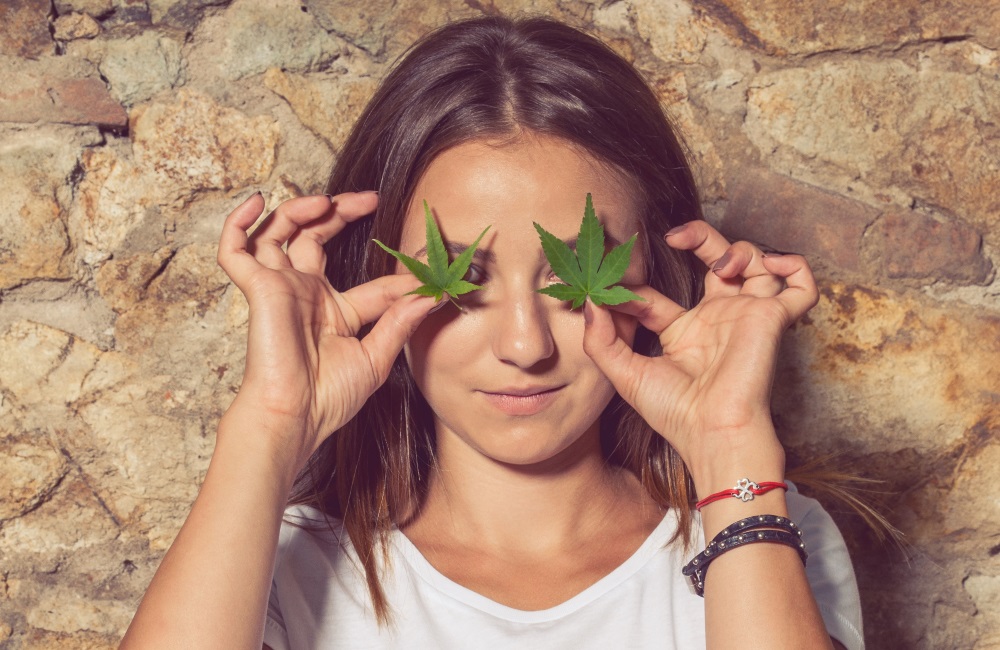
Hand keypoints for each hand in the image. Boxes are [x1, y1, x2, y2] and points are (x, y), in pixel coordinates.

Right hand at [217, 192, 435, 469]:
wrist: (294, 416)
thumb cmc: (328, 398)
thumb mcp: (375, 357)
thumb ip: (399, 323)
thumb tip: (430, 295)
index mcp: (335, 312)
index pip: (370, 281)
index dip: (400, 276)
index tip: (427, 269)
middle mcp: (305, 293)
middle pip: (316, 237)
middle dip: (340, 212)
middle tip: (369, 199)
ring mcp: (280, 288)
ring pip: (279, 232)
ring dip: (300, 209)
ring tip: (325, 201)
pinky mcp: (258, 289)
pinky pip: (234, 250)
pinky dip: (238, 223)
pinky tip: (256, 202)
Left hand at [581, 220, 817, 490]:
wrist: (714, 433)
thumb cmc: (675, 413)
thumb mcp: (624, 374)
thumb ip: (600, 339)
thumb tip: (589, 301)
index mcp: (682, 333)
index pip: (655, 294)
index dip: (633, 282)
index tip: (614, 276)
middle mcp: (717, 320)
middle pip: (714, 261)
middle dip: (700, 237)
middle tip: (674, 236)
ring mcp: (746, 317)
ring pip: (756, 264)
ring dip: (741, 249)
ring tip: (724, 264)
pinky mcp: (773, 319)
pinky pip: (801, 287)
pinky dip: (794, 267)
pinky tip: (771, 265)